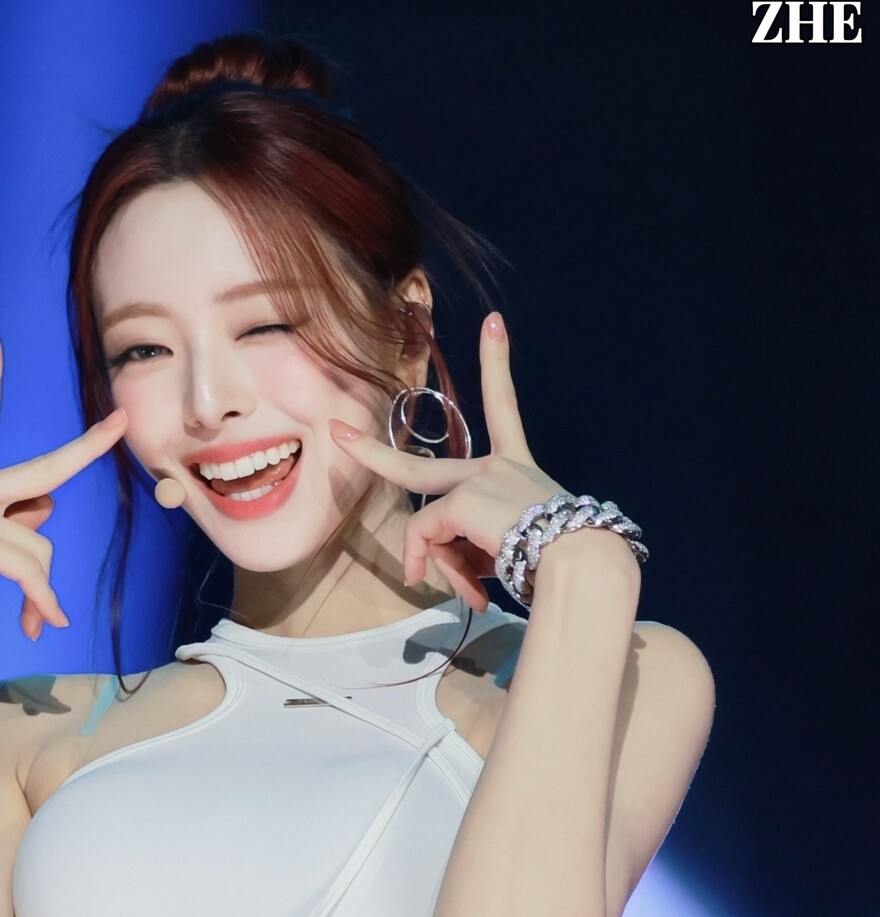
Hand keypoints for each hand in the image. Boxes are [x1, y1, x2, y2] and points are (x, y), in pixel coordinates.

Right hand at [0, 328, 127, 648]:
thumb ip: (7, 524)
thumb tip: (44, 506)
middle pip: (46, 467)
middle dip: (88, 446)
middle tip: (122, 421)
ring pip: (40, 547)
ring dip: (41, 591)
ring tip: (32, 618)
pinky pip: (30, 571)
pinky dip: (39, 602)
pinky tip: (36, 625)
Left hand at [329, 313, 569, 612]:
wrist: (580, 561)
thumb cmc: (557, 561)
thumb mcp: (508, 546)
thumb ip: (468, 545)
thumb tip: (434, 563)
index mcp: (517, 467)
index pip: (504, 408)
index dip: (497, 365)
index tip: (493, 323)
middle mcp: (497, 466)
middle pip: (417, 469)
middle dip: (371, 453)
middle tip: (337, 433)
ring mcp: (476, 479)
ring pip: (425, 524)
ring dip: (438, 563)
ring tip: (473, 593)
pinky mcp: (462, 500)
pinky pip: (429, 538)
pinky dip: (438, 565)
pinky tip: (470, 592)